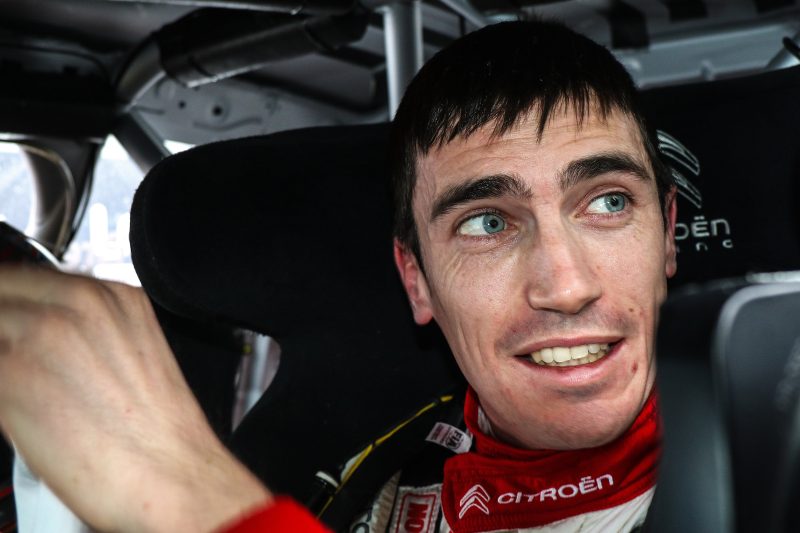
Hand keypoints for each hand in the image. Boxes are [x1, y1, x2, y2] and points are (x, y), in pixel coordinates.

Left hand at [0, 266, 271, 531]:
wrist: (172, 475)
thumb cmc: (159, 434)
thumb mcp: (135, 357)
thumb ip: (85, 333)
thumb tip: (42, 338)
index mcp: (113, 296)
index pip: (28, 277)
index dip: (9, 304)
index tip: (6, 326)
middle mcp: (79, 304)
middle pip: (0, 292)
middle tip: (11, 359)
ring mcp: (43, 334)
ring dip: (0, 357)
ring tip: (15, 387)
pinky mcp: (11, 376)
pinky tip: (15, 409)